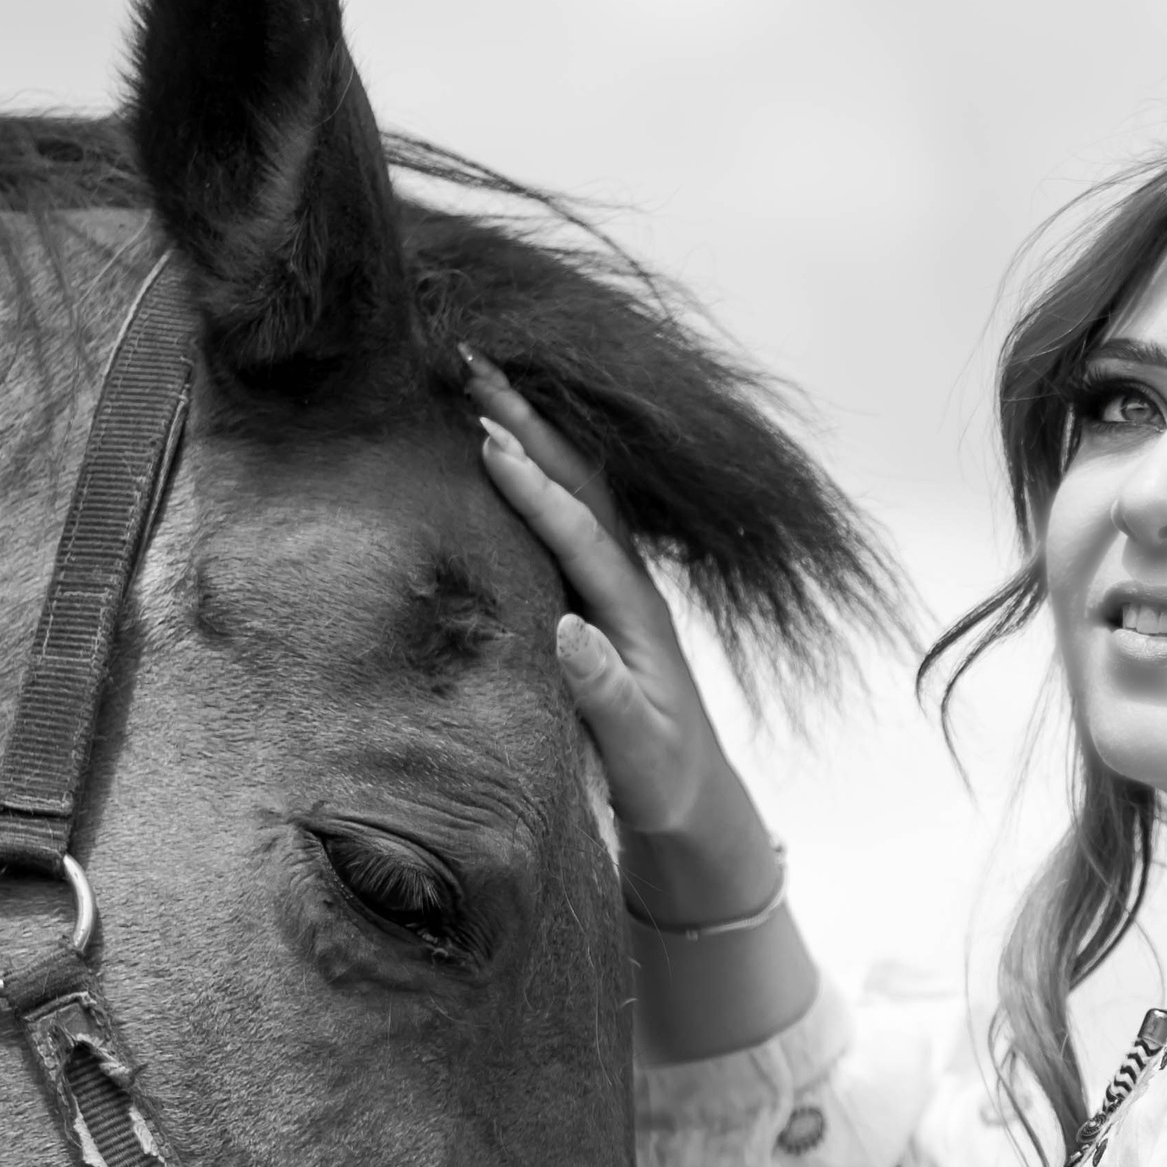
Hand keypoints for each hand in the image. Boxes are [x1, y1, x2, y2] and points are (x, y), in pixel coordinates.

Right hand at [463, 349, 776, 919]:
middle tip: (471, 362)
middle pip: (579, 487)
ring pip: (572, 491)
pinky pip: (563, 516)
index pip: (581, 535)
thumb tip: (568, 631)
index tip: (488, 442)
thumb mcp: (637, 751)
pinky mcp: (598, 598)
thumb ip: (605, 695)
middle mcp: (629, 587)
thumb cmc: (664, 781)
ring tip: (476, 379)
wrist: (695, 804)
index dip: (536, 489)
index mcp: (636, 615)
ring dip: (529, 433)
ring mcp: (615, 587)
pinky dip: (530, 472)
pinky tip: (494, 446)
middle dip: (528, 423)